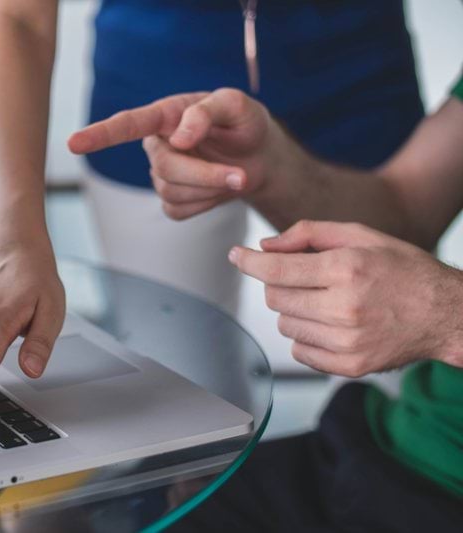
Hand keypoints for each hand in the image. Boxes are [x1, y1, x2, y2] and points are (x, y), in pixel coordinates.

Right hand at [68, 89, 280, 219]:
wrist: (259, 157)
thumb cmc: (244, 123)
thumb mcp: (236, 105)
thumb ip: (207, 112)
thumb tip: (179, 138)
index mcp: (165, 115)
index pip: (127, 125)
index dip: (99, 135)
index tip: (73, 143)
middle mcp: (157, 145)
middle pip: (165, 168)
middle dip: (204, 175)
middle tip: (240, 175)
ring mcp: (162, 175)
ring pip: (173, 192)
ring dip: (210, 188)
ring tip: (235, 174)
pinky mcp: (172, 200)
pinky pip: (179, 210)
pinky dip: (206, 204)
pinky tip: (217, 189)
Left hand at [229, 220, 462, 375]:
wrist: (446, 314)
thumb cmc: (403, 270)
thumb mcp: (361, 236)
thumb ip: (308, 234)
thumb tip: (265, 247)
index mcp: (346, 269)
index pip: (277, 270)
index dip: (249, 262)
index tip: (236, 256)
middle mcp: (345, 307)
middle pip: (275, 298)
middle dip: (280, 284)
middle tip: (305, 278)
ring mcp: (347, 341)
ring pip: (284, 325)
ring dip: (294, 311)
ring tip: (326, 301)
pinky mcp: (350, 366)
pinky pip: (300, 351)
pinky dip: (306, 337)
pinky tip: (330, 324)